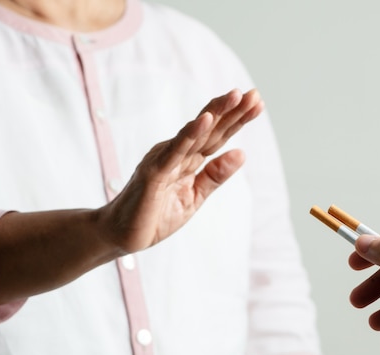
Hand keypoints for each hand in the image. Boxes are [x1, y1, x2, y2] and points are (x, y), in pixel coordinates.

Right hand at [98, 88, 263, 253]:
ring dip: (215, 113)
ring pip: (195, 132)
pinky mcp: (153, 171)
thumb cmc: (155, 215)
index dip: (237, 119)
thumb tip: (242, 153)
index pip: (218, 136)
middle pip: (210, 128)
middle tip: (254, 94)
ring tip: (235, 96)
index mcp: (189, 159)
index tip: (258, 103)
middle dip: (233, 110)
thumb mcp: (195, 196)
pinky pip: (175, 150)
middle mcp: (177, 153)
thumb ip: (215, 175)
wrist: (121, 235)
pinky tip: (205, 120)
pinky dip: (190, 134)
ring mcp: (164, 159)